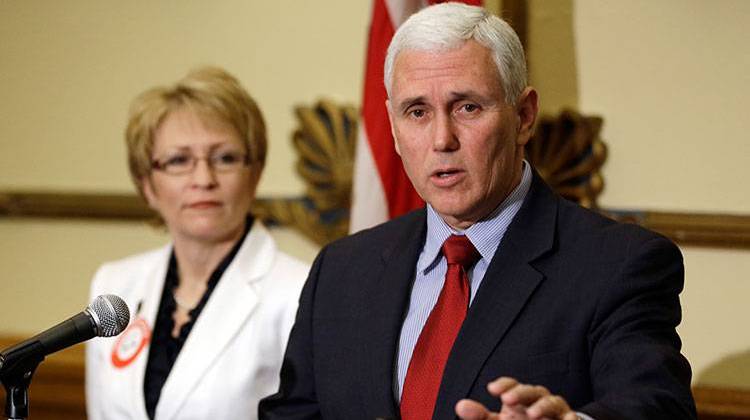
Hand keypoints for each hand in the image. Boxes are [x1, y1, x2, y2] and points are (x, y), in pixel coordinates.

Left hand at [455, 377, 577, 419]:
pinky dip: (569, 419)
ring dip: (543, 407)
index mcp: (521, 397)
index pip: (512, 386)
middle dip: (520, 393)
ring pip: (552, 403)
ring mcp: (556, 411)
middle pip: (531, 391)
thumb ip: (480, 416)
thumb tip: (460, 405)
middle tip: (507, 400)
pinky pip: (571, 418)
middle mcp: (539, 400)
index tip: (492, 390)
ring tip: (533, 414)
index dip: (504, 385)